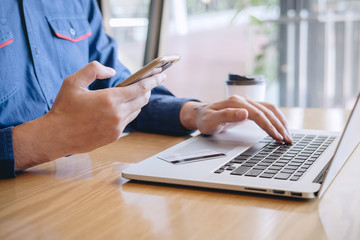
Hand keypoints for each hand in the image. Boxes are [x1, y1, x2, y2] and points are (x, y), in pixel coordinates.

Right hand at [13, 61, 165, 169]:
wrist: (56, 136)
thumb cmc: (63, 107)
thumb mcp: (74, 81)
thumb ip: (94, 70)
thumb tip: (112, 71)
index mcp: (110, 99)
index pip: (140, 88)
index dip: (153, 79)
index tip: (162, 74)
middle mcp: (117, 114)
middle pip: (142, 99)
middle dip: (149, 89)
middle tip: (152, 81)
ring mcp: (117, 127)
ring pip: (136, 111)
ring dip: (139, 101)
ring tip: (138, 92)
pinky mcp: (114, 136)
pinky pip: (128, 121)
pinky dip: (129, 112)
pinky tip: (125, 107)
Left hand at [180, 95, 291, 142]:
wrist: (200, 114)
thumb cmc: (204, 119)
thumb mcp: (211, 120)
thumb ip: (227, 116)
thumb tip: (245, 113)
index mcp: (236, 102)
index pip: (258, 114)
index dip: (269, 126)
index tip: (277, 137)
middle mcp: (243, 100)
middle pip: (267, 111)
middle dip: (279, 126)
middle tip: (288, 140)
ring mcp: (247, 102)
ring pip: (269, 109)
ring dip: (280, 121)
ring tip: (288, 135)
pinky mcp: (249, 107)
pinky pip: (266, 110)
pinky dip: (276, 118)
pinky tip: (281, 126)